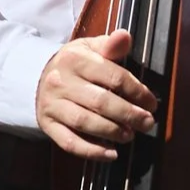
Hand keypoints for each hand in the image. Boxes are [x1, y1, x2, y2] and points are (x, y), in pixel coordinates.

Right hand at [35, 29, 157, 161]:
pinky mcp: (46, 124)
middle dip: (129, 115)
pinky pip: (69, 142)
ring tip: (130, 135)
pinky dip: (91, 151)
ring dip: (112, 132)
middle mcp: (60, 82)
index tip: (151, 103)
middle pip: (101, 102)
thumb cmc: (75, 64)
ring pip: (85, 122)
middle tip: (147, 123)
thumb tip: (125, 36)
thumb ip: (111, 46)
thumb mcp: (91, 48)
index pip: (113, 77)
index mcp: (75, 59)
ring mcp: (52, 105)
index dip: (137, 92)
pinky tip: (110, 154)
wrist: (37, 76)